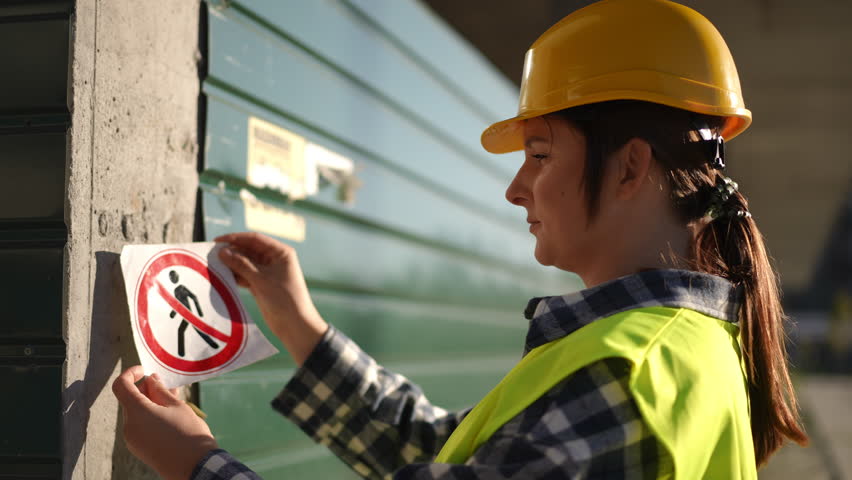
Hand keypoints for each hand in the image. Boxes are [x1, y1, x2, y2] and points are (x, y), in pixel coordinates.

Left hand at [112, 366, 217, 479]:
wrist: (195, 467)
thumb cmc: (188, 434)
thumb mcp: (177, 406)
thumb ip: (161, 390)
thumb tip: (151, 380)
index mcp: (137, 413)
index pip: (121, 386)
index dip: (130, 374)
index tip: (144, 370)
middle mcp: (129, 427)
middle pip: (130, 400)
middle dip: (146, 389)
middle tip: (167, 386)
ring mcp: (133, 440)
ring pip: (136, 413)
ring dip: (150, 403)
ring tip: (172, 401)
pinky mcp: (140, 448)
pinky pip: (140, 426)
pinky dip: (150, 416)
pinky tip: (170, 416)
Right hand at [215, 232, 327, 364]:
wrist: (295, 325)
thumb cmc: (284, 298)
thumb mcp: (261, 279)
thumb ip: (241, 264)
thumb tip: (222, 251)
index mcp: (280, 252)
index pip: (255, 239)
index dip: (235, 238)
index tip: (217, 241)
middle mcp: (274, 260)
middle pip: (249, 250)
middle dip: (232, 252)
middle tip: (212, 255)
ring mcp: (268, 272)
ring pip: (245, 263)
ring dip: (232, 264)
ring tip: (214, 265)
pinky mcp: (262, 284)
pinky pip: (245, 275)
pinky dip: (235, 275)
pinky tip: (222, 276)